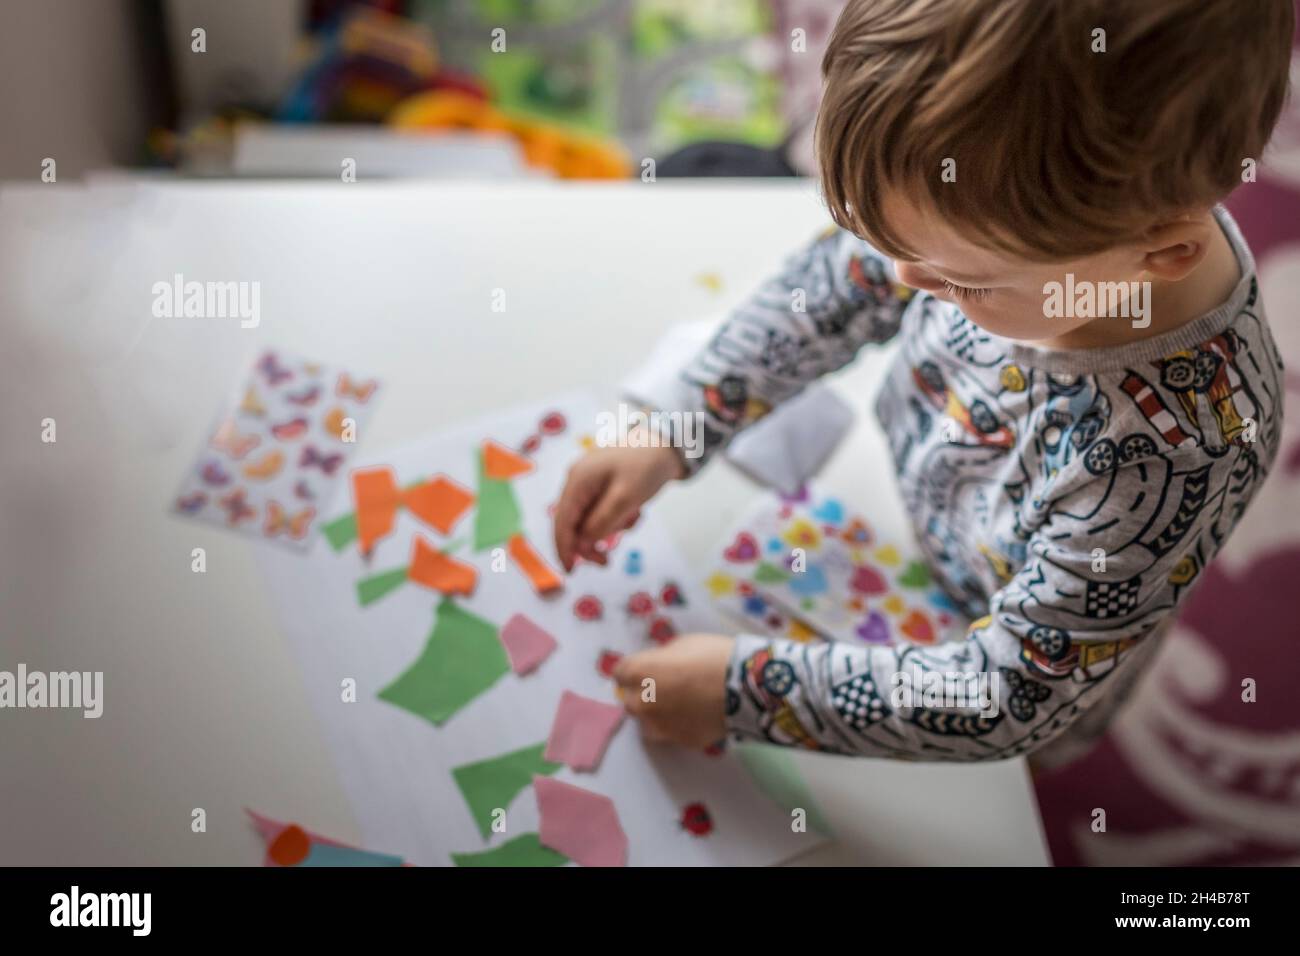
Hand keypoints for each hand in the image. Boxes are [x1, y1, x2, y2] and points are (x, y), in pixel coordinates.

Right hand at [553, 436, 683, 570]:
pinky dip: (616, 519)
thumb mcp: (626, 499)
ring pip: (588, 520)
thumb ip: (601, 523)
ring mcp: (589, 483)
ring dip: (607, 529)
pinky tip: (634, 512)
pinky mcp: (602, 485)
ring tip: (632, 521)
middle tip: (607, 561)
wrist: (668, 443)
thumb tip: (583, 542)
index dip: (564, 548)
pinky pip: (601, 511)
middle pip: (573, 523)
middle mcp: (578, 481)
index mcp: (578, 481)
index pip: (562, 521)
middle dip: (589, 543)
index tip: (570, 571)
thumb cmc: (646, 466)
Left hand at [612, 634, 733, 748]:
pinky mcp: (678, 741)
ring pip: (647, 723)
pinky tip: (697, 715)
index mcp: (638, 672)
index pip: (620, 673)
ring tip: (679, 705)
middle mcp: (641, 702)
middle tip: (665, 687)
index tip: (647, 669)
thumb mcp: (682, 644)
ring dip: (656, 714)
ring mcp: (659, 726)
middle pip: (629, 700)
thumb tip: (658, 666)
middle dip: (642, 693)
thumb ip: (661, 658)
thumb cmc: (712, 656)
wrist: (745, 687)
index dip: (634, 670)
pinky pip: (672, 733)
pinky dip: (679, 726)